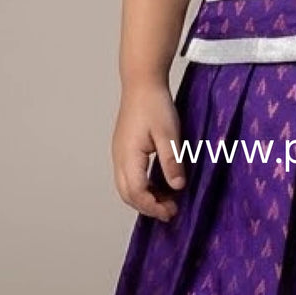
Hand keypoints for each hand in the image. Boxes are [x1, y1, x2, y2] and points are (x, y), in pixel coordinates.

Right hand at [111, 80, 186, 219]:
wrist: (141, 83)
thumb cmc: (155, 105)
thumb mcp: (169, 134)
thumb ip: (171, 161)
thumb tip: (177, 187)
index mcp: (128, 156)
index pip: (136, 193)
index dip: (153, 206)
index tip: (172, 211)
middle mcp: (119, 158)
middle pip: (127, 194)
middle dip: (148, 207)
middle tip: (171, 211)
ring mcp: (119, 154)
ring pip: (126, 186)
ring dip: (144, 198)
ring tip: (167, 200)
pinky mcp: (123, 149)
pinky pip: (128, 176)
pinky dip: (141, 187)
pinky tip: (159, 185)